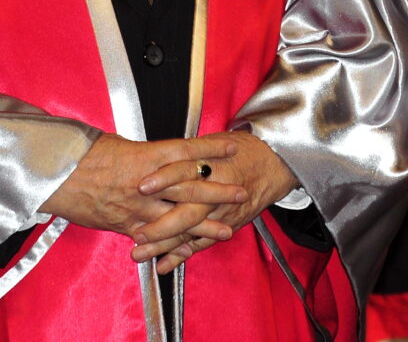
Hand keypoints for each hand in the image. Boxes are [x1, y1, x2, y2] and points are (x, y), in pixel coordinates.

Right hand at [39, 133, 245, 245]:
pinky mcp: (126, 225)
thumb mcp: (115, 143)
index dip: (210, 148)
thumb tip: (154, 155)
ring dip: (205, 225)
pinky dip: (173, 245)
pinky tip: (188, 250)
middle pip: (190, 186)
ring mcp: (138, 207)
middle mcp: (146, 182)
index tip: (231, 145)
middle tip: (240, 191)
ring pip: (178, 217)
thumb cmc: (80, 152)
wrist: (55, 173)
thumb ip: (140, 153)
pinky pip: (155, 237)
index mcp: (144, 155)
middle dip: (217, 190)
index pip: (186, 150)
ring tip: (227, 230)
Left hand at [131, 130, 297, 272]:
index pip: (182, 171)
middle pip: (186, 210)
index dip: (162, 179)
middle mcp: (215, 192)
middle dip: (160, 225)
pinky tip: (163, 265)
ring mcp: (220, 213)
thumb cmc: (237, 148)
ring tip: (141, 253)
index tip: (141, 186)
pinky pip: (201, 243)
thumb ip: (184, 153)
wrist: (270, 162)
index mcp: (210, 165)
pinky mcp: (226, 225)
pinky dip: (181, 255)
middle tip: (137, 233)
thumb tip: (153, 156)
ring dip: (164, 245)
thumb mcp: (210, 142)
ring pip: (190, 232)